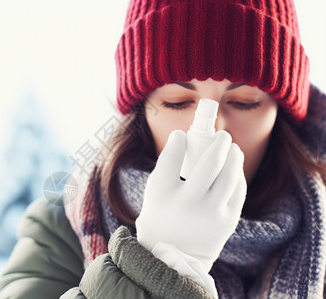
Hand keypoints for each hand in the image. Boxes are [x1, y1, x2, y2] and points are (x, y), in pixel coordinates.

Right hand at [136, 130, 246, 270]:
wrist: (173, 257)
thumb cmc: (163, 214)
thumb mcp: (154, 191)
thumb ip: (167, 165)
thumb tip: (186, 138)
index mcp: (162, 194)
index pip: (171, 157)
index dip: (177, 141)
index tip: (180, 135)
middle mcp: (187, 204)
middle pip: (210, 164)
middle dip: (220, 142)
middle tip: (222, 135)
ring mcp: (210, 214)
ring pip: (230, 175)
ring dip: (234, 156)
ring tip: (232, 149)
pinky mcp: (227, 222)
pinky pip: (238, 190)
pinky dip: (238, 175)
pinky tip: (234, 168)